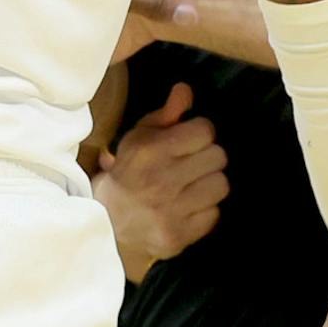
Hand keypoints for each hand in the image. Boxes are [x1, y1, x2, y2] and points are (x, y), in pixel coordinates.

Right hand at [93, 83, 228, 280]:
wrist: (106, 224)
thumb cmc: (127, 173)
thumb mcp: (139, 138)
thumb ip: (166, 114)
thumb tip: (185, 90)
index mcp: (150, 151)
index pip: (205, 130)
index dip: (200, 133)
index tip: (189, 142)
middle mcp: (161, 181)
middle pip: (218, 156)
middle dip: (207, 158)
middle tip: (191, 165)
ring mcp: (170, 212)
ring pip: (221, 185)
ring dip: (210, 184)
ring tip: (193, 186)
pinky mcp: (177, 237)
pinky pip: (214, 214)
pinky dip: (205, 211)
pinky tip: (188, 208)